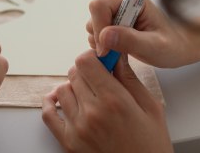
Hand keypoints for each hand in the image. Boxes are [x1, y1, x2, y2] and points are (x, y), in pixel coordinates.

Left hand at [42, 51, 171, 152]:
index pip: (86, 61)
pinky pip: (48, 114)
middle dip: (86, 72)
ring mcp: (77, 128)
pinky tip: (61, 100)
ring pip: (62, 90)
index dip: (92, 57)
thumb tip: (117, 55)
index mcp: (114, 100)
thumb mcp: (151, 108)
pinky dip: (52, 103)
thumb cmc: (151, 146)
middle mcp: (92, 112)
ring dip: (73, 88)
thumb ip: (130, 79)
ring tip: (88, 94)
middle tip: (98, 80)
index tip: (101, 61)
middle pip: (74, 73)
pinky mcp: (68, 142)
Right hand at [86, 0, 199, 67]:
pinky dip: (103, 43)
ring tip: (122, 51)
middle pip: (94, 15)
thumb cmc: (171, 46)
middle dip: (100, 37)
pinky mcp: (111, 18)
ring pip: (93, 23)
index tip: (106, 51)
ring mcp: (114, 7)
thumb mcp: (154, 47)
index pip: (99, 5)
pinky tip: (119, 49)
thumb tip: (104, 36)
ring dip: (102, 41)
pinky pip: (96, 30)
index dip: (98, 28)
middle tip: (116, 53)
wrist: (178, 46)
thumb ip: (130, 41)